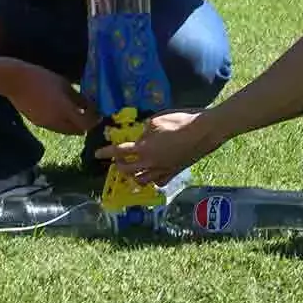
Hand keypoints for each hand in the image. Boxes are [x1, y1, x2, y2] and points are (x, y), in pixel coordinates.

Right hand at [0, 59, 100, 134]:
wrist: (15, 81)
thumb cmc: (41, 78)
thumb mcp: (63, 84)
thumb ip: (78, 97)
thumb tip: (90, 104)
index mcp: (64, 110)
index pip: (86, 124)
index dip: (94, 120)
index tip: (98, 112)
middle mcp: (57, 122)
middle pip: (78, 131)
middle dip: (85, 124)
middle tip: (88, 113)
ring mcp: (47, 125)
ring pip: (66, 131)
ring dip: (73, 124)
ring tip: (74, 111)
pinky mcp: (38, 124)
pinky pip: (56, 127)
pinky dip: (62, 123)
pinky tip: (60, 111)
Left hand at [95, 110, 221, 185]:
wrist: (205, 132)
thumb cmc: (181, 122)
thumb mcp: (158, 120)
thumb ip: (145, 129)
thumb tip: (140, 135)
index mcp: (144, 149)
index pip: (120, 152)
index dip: (106, 152)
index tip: (97, 154)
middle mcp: (151, 164)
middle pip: (127, 170)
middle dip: (118, 165)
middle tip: (116, 159)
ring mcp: (163, 170)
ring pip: (142, 180)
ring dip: (132, 176)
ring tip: (130, 170)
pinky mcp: (174, 172)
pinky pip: (158, 182)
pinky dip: (151, 180)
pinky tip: (150, 176)